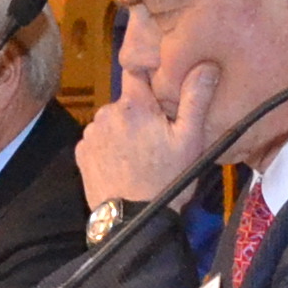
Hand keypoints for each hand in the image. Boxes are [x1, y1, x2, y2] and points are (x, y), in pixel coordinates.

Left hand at [73, 45, 224, 205]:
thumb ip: (196, 98)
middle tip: (158, 137)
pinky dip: (109, 146)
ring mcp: (91, 134)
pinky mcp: (81, 153)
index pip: (136, 71)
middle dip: (141, 112)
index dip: (149, 76)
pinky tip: (124, 164)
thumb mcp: (190, 140)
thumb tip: (206, 64)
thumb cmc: (166, 181)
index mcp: (134, 105)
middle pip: (127, 101)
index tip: (160, 89)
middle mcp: (106, 113)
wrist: (132, 223)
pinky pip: (99, 139)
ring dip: (124, 129)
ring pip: (113, 120)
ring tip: (141, 155)